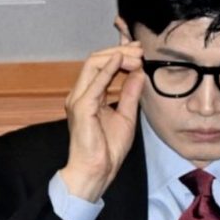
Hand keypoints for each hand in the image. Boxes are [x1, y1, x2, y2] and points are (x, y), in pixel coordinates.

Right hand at [60, 42, 145, 201]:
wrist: (96, 171)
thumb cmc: (107, 149)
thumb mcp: (126, 115)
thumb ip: (130, 93)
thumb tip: (139, 73)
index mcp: (90, 96)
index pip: (101, 66)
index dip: (119, 54)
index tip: (139, 49)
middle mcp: (81, 94)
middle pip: (96, 60)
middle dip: (119, 50)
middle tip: (140, 48)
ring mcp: (78, 99)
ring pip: (93, 64)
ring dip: (116, 56)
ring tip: (136, 55)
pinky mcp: (81, 107)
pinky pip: (95, 82)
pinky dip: (108, 69)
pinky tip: (121, 60)